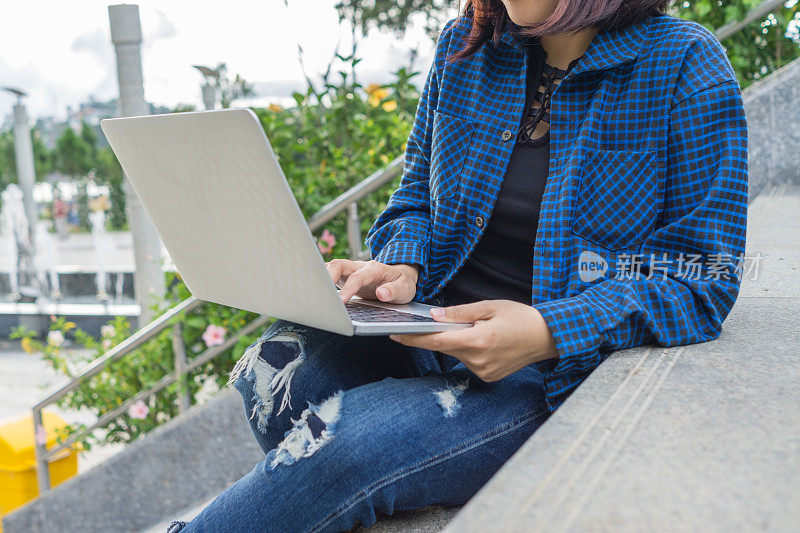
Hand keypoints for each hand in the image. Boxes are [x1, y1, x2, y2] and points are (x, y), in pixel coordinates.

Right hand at [326, 259, 419, 303]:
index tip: (340, 301)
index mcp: (375, 269)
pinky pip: (330, 273)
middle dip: (327, 277)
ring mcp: (351, 270)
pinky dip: (322, 280)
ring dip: (322, 277)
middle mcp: (360, 266)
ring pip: (332, 267)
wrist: (400, 277)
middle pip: (339, 264)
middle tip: (320, 295)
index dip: (348, 288)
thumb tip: (382, 293)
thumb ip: (394, 290)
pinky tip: (317, 292)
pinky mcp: (345, 276)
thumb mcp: (405, 289)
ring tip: (315, 294)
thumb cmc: (402, 283)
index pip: (358, 277)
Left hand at [389, 300, 558, 381]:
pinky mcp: (488, 377)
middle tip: (431, 324)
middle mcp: (478, 361)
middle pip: (444, 348)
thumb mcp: (489, 307)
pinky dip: (468, 351)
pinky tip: (484, 341)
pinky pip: (468, 362)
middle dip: (435, 336)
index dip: (412, 339)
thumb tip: (434, 317)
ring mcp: (483, 372)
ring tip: (476, 329)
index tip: (394, 334)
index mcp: (477, 341)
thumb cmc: (520, 317)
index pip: (435, 342)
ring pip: (456, 355)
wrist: (548, 337)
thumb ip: (459, 313)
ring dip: (456, 342)